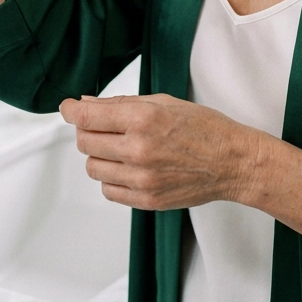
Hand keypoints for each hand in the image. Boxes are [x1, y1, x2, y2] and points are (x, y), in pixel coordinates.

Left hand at [59, 93, 256, 211]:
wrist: (233, 162)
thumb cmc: (205, 128)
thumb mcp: (164, 102)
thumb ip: (122, 103)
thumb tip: (88, 104)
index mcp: (143, 118)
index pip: (87, 116)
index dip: (71, 111)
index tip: (67, 108)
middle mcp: (139, 148)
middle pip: (85, 142)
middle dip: (87, 131)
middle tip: (101, 126)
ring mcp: (142, 178)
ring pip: (93, 167)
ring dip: (99, 156)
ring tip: (120, 148)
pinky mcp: (146, 200)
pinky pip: (108, 191)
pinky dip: (111, 179)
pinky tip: (128, 168)